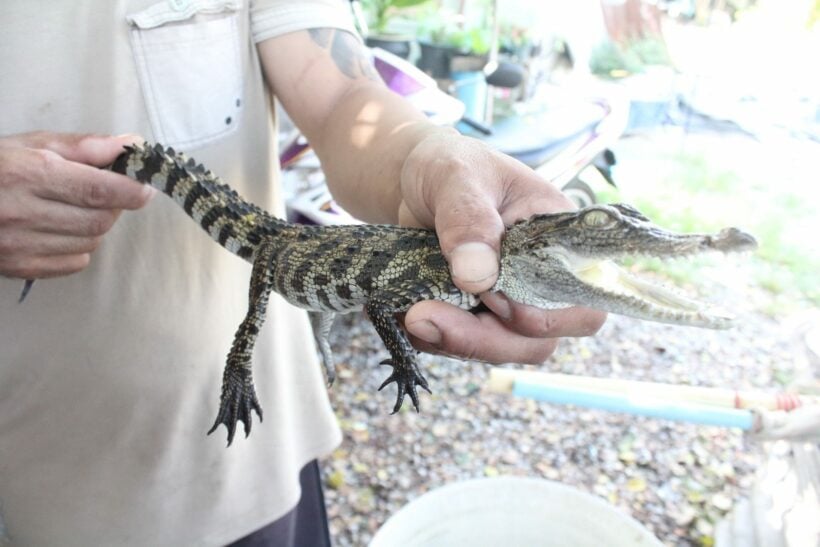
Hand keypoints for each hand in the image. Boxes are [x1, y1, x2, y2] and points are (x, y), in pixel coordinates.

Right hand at [0, 132, 153, 279]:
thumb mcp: (31, 144)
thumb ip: (85, 146)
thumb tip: (131, 144)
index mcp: (28, 174)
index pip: (99, 190)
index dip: (132, 190)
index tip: (146, 186)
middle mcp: (22, 212)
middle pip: (100, 220)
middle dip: (114, 206)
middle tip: (106, 193)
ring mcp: (18, 245)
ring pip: (91, 243)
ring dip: (96, 226)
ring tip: (77, 208)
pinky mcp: (18, 267)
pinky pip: (75, 263)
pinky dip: (80, 247)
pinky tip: (62, 230)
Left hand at [399, 129, 606, 363]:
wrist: (413, 181)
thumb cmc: (450, 166)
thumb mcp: (458, 177)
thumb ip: (469, 219)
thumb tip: (477, 277)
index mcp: (560, 240)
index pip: (585, 299)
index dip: (545, 315)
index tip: (492, 297)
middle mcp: (543, 279)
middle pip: (542, 339)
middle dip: (487, 339)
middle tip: (426, 315)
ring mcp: (510, 302)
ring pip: (504, 349)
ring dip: (458, 343)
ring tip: (412, 316)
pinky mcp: (476, 316)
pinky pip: (465, 347)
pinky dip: (435, 340)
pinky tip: (405, 317)